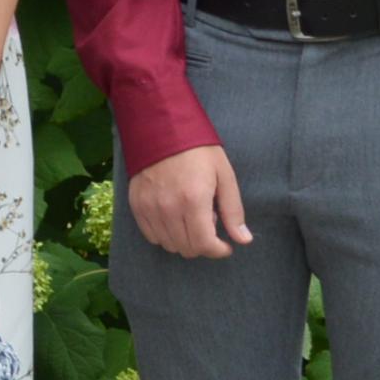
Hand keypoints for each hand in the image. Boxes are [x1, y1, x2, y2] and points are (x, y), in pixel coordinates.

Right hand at [126, 145, 248, 260]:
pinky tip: (173, 218)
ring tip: (190, 217)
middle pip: (187, 248)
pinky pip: (151, 236)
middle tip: (208, 222)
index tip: (225, 246)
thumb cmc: (198, 150)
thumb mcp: (224, 175)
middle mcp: (168, 209)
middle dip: (203, 244)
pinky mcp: (136, 205)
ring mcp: (149, 208)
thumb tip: (243, 240)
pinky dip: (165, 234)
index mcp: (194, 201)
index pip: (204, 244)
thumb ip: (233, 211)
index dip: (218, 251)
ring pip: (169, 245)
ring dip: (184, 240)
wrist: (161, 128)